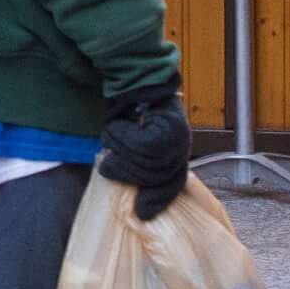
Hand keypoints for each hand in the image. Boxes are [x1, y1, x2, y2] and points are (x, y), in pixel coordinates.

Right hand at [97, 82, 190, 220]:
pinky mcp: (170, 124)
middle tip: (106, 160)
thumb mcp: (132, 142)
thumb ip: (136, 164)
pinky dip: (123, 137)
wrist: (131, 74)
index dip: (156, 200)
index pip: (171, 185)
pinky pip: (143, 145)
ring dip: (120, 150)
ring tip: (110, 134)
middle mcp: (183, 146)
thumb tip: (130, 194)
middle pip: (154, 177)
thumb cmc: (126, 111)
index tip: (141, 214)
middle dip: (125, 172)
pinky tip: (116, 125)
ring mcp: (180, 135)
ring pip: (146, 163)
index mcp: (176, 154)